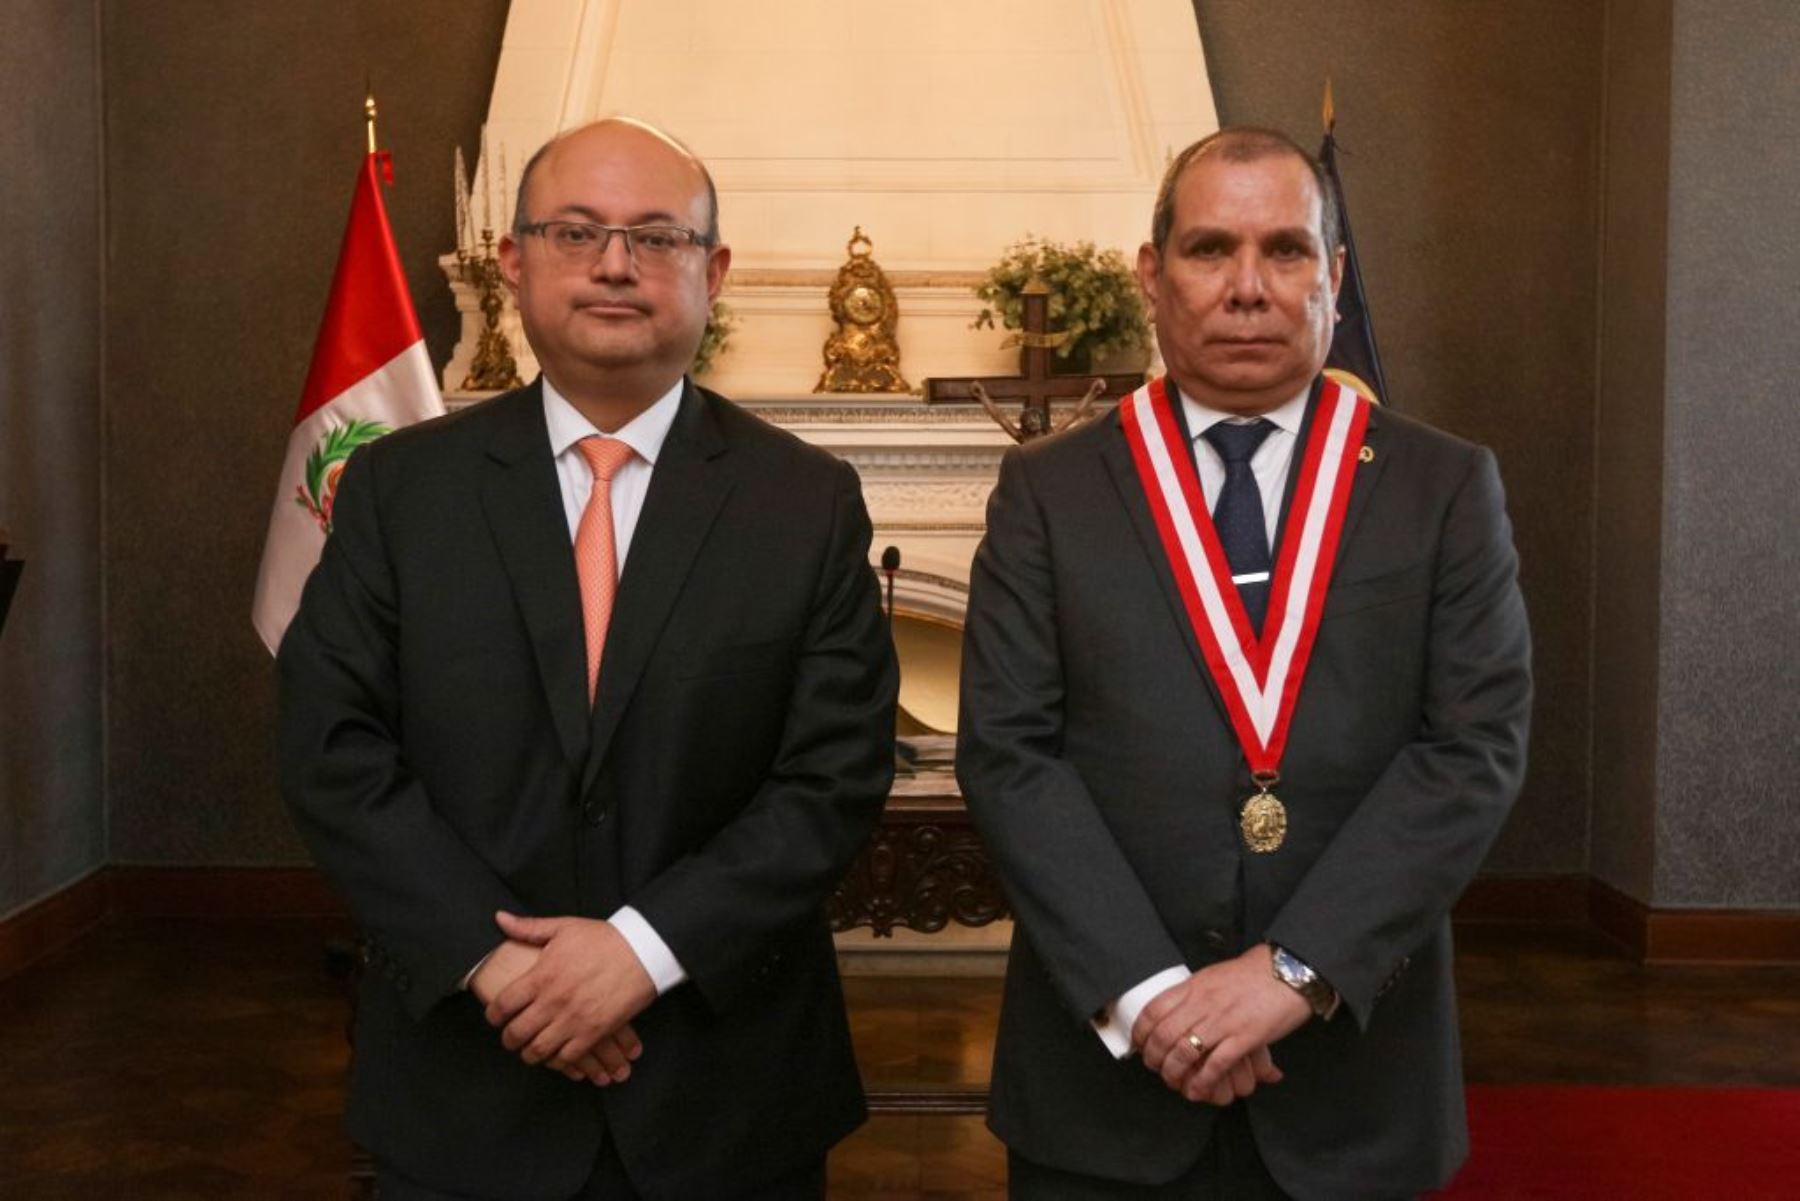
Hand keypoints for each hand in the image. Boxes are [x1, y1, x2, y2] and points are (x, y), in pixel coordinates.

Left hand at [484, 913, 656, 1081]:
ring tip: (530, 1048)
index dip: (493, 1015)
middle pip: (516, 1033)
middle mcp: (553, 1002)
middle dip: (508, 1039)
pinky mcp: (594, 1033)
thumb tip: (500, 919)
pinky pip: (567, 1058)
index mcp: (542, 976)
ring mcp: (574, 1020)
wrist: (643, 951)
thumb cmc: (604, 938)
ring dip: (529, 1053)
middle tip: (510, 1037)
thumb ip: (528, 927)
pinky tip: (556, 1053)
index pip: (503, 1005)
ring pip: (538, 1051)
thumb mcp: (564, 927)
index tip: (496, 1017)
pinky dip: (557, 1060)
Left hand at [1131, 945, 1309, 1104]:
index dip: (1141, 1032)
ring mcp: (1223, 1021)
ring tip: (1173, 1081)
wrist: (1288, 971)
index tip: (1139, 1045)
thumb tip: (1175, 1008)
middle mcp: (1203, 1003)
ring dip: (1174, 1073)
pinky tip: (1198, 1090)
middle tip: (1155, 1067)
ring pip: (1184, 1052)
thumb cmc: (1253, 973)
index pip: (1154, 1010)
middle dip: (1154, 1057)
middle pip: (1164, 1035)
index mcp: (1194, 986)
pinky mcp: (1245, 1037)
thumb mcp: (1213, 976)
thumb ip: (1194, 993)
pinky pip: (1216, 1065)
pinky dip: (1202, 1082)